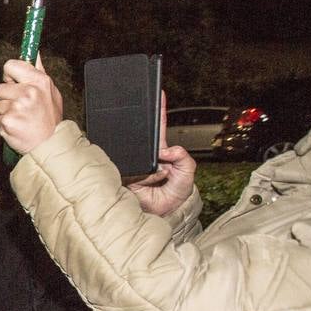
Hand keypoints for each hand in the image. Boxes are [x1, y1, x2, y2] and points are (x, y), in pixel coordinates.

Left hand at [0, 56, 63, 154]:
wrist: (49, 145)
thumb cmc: (49, 118)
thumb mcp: (50, 91)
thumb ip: (38, 71)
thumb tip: (34, 52)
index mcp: (39, 81)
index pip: (10, 65)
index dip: (9, 75)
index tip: (15, 83)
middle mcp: (28, 92)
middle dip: (6, 97)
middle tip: (21, 108)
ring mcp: (17, 107)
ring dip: (5, 112)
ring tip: (20, 119)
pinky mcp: (7, 121)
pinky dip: (3, 125)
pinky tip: (17, 127)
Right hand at [125, 94, 196, 216]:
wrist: (154, 217)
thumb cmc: (169, 199)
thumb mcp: (187, 177)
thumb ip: (185, 160)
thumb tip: (167, 150)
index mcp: (161, 153)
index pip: (159, 128)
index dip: (159, 111)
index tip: (158, 93)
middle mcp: (144, 155)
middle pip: (144, 138)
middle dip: (153, 148)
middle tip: (160, 164)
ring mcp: (132, 163)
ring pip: (141, 155)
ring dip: (151, 169)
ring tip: (157, 180)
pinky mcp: (123, 171)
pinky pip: (135, 168)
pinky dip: (144, 176)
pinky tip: (145, 182)